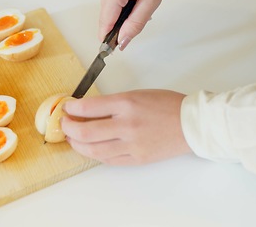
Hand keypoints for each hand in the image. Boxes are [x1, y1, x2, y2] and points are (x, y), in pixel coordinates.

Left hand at [60, 89, 191, 164]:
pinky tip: (92, 148)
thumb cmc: (167, 106)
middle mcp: (127, 124)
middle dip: (68, 128)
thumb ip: (112, 103)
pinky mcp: (137, 159)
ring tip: (74, 139)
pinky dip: (95, 154)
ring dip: (77, 145)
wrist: (191, 124)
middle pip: (85, 132)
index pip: (88, 108)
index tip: (66, 109)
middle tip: (64, 124)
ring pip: (93, 150)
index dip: (71, 109)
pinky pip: (108, 160)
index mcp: (127, 103)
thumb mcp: (137, 95)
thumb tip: (87, 111)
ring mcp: (132, 144)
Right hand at [99, 0, 170, 49]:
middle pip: (106, 15)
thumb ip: (136, 23)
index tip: (109, 50)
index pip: (105, 23)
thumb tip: (123, 40)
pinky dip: (122, 0)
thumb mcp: (151, 0)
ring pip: (108, 6)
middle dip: (121, 23)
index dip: (108, 38)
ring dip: (122, 11)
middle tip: (140, 15)